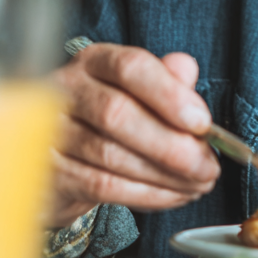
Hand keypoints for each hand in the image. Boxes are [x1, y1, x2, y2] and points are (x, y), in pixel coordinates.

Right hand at [49, 44, 220, 226]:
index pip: (131, 67)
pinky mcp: (50, 172)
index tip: (202, 122)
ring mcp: (50, 132)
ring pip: (111, 155)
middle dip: (172, 146)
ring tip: (198, 184)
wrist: (64, 160)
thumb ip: (167, 79)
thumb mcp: (141, 91)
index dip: (170, 94)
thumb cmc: (111, 119)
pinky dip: (146, 194)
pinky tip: (173, 196)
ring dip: (164, 175)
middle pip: (118, 114)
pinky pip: (101, 186)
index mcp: (95, 61)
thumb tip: (186, 69)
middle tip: (207, 166)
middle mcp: (65, 90)